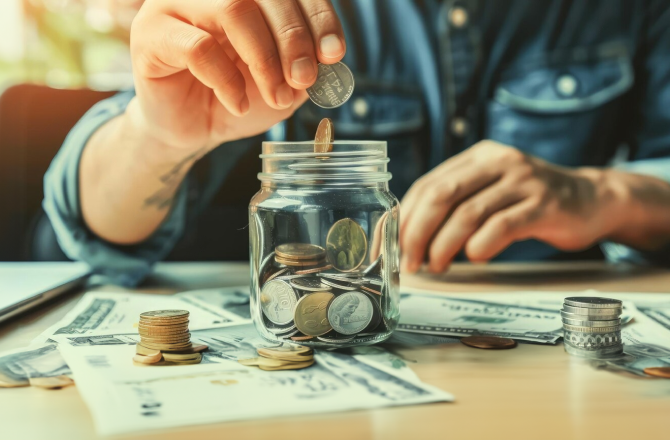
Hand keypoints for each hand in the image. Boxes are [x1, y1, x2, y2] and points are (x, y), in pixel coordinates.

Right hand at [128, 0, 345, 153]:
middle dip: (293, 40)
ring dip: (264, 61)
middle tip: (304, 79)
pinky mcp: (150, 32)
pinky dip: (227, 81)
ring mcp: (176, 4)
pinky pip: (199, 48)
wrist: (193, 128)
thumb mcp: (283, 82)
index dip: (318, 16)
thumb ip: (305, 64)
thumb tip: (328, 56)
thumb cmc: (237, 96)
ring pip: (233, 10)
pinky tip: (236, 103)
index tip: (334, 54)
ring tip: (276, 97)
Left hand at [399, 140, 620, 272]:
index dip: (404, 218)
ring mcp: (523, 181)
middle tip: (410, 261)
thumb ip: (456, 203)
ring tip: (436, 266)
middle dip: (417, 232)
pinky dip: (481, 245)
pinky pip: (502, 226)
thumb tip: (409, 236)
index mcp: (478, 156)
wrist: (592, 199)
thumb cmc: (529, 202)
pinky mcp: (545, 204)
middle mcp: (498, 161)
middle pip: (441, 195)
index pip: (427, 185)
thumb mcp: (490, 191)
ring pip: (468, 213)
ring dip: (444, 245)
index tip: (391, 246)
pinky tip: (474, 258)